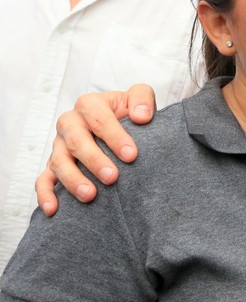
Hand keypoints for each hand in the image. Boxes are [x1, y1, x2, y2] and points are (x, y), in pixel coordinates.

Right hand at [35, 84, 156, 214]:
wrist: (119, 122)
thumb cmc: (128, 111)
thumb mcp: (139, 97)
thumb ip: (142, 98)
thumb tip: (142, 116)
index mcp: (90, 105)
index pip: (99, 119)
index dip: (115, 136)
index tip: (131, 155)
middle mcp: (70, 123)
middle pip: (76, 141)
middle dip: (94, 160)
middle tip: (112, 177)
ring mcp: (59, 145)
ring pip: (59, 162)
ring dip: (73, 180)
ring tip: (90, 195)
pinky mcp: (53, 165)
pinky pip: (43, 180)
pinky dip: (45, 195)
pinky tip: (54, 209)